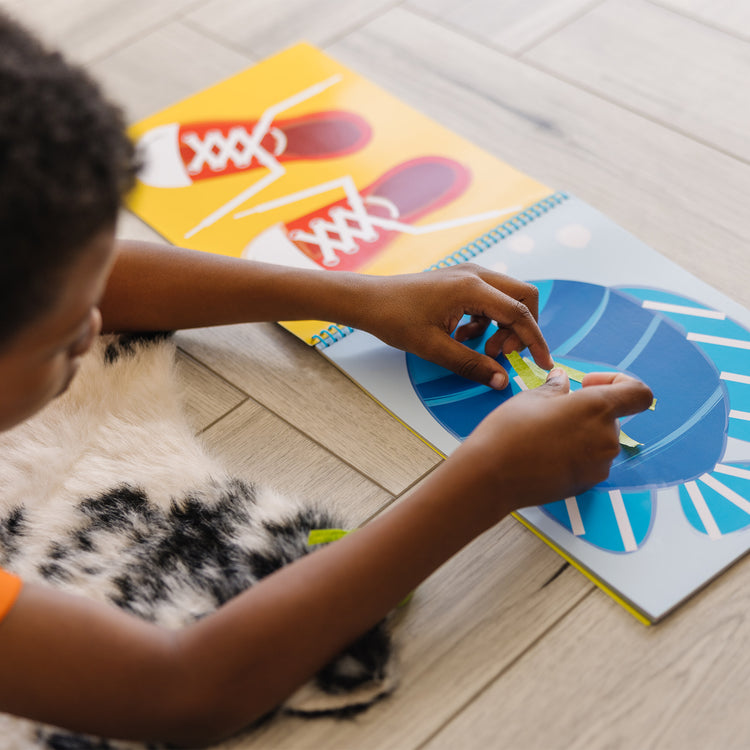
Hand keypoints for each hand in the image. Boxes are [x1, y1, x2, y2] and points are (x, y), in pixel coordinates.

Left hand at [354, 264, 553, 387]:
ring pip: (507, 298)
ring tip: (480, 348)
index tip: (543, 363)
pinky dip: (487, 320)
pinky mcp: (461, 280)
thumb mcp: (434, 348)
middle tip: (501, 353)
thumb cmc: (395, 320)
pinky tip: (464, 336)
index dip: (535, 340)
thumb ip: (471, 364)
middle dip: (522, 328)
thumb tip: (501, 381)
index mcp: (471, 287)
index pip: (519, 313)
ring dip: (503, 325)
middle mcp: (475, 274)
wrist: (369, 300)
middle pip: (523, 297)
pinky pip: (490, 299)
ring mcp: (468, 274)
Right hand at [451, 369, 653, 521]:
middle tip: (552, 410)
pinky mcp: (586, 483)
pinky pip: (588, 461)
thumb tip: (562, 381)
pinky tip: (544, 453)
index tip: (588, 384)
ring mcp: (599, 465)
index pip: (639, 393)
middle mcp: (606, 438)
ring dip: (579, 432)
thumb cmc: (510, 431)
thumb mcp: (531, 397)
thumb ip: (556, 388)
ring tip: (544, 433)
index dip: (619, 383)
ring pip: (598, 440)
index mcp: (597, 408)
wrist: (492, 476)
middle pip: (611, 417)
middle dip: (586, 410)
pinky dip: (573, 453)